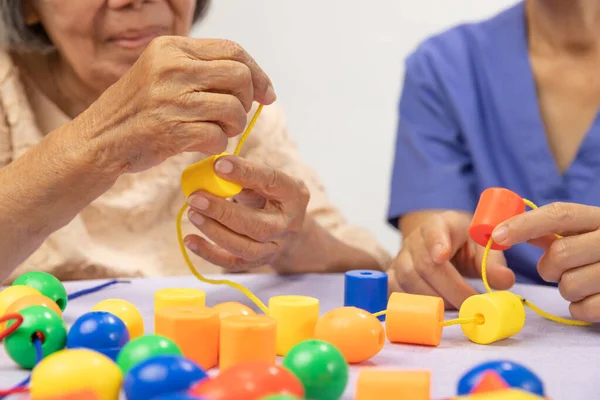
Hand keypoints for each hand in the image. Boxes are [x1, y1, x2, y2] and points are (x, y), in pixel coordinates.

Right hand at [77, 36, 274, 174]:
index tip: (266, 93)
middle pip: (240, 77)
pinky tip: (204, 144)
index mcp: (172, 48)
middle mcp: (172, 68)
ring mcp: (171, 100)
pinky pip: (218, 137)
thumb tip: (253, 79)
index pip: (234, 50)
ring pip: (233, 109)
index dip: (258, 73)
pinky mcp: (171, 131)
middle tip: (235, 114)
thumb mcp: (162, 72)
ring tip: (220, 130)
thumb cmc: (138, 108)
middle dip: (247, 100)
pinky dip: (218, 144)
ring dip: (234, 126)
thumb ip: (201, 68)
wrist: (98, 139)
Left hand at [183, 155, 309, 271]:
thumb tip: (214, 169)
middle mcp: (287, 225)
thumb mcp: (265, 180)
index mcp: (293, 195)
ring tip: (192, 213)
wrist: (285, 227)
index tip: (218, 165)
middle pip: (258, 226)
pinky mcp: (256, 262)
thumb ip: (245, 175)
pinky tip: (190, 240)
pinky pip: (232, 263)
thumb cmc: (269, 195)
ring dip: (214, 231)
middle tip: (196, 198)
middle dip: (224, 212)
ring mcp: (273, 248)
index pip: (271, 182)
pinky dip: (209, 253)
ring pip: (244, 248)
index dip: (245, 173)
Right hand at [391, 211, 515, 308]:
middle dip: (451, 289)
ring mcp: (400, 257)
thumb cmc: (464, 244)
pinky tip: (433, 309)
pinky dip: (414, 304)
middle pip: (425, 264)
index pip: (434, 230)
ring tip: (457, 307)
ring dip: (435, 299)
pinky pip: (396, 291)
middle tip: (472, 304)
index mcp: (439, 224)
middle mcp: (414, 239)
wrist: (441, 243)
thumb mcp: (482, 246)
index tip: (442, 256)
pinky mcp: (393, 274)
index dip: (436, 242)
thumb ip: (493, 262)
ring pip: (409, 280)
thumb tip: (504, 281)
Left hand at [491, 202, 599, 321]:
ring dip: (566, 288)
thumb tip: (506, 228)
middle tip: (556, 269)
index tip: (497, 236)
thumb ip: (553, 229)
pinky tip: (594, 297)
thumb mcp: (588, 232)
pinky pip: (583, 308)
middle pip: (559, 254)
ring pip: (568, 285)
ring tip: (583, 282)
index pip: (559, 214)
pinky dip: (580, 307)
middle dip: (548, 267)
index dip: (524, 224)